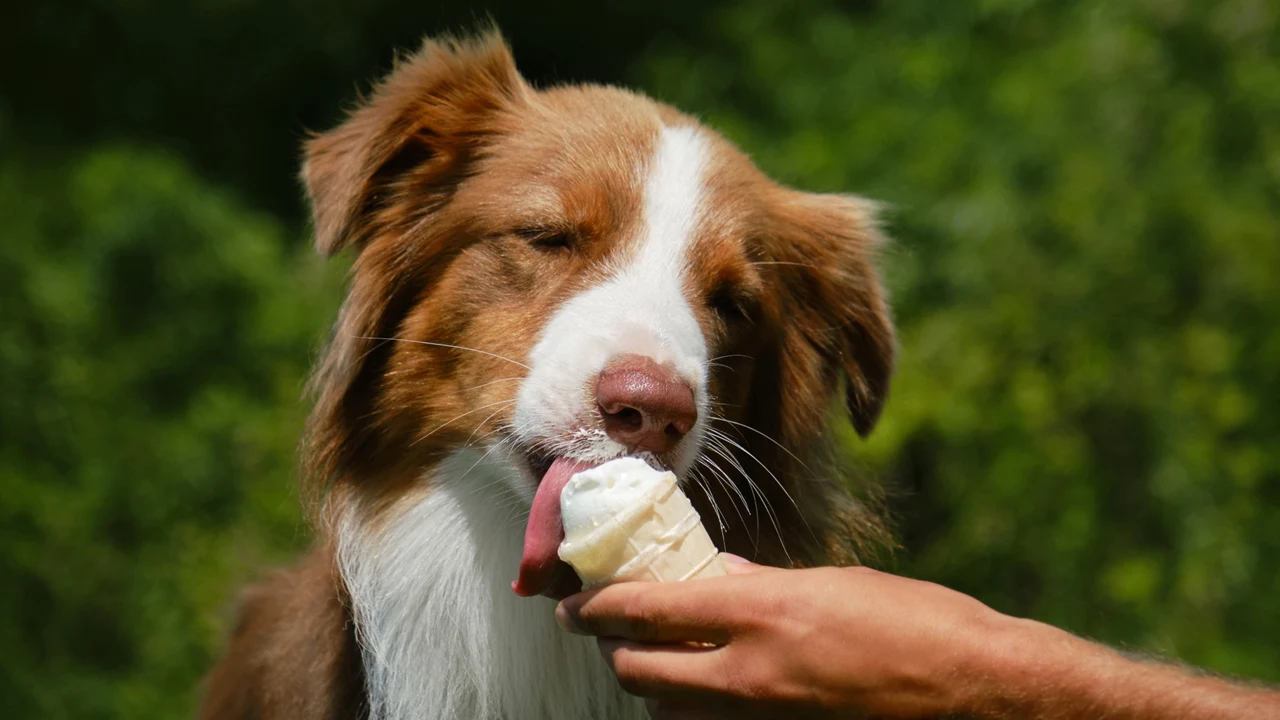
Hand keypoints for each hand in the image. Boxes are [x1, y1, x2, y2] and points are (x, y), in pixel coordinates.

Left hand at [555, 557, 1013, 718]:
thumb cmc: (922, 626)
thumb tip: (719, 577)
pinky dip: (698, 716)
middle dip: (612, 652)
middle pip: (642, 673)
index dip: (597, 606)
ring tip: (656, 663)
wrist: (983, 696)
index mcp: (765, 612)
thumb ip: (767, 586)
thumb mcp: (839, 585)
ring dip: (653, 690)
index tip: (576, 602)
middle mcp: (753, 674)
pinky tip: (709, 697)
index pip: (648, 610)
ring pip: (671, 715)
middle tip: (606, 633)